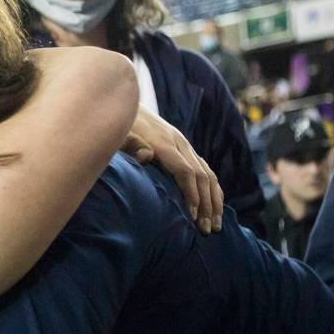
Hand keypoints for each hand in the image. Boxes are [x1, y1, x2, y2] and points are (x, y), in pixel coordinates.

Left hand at [122, 106, 223, 233]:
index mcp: (163, 143)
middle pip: (201, 176)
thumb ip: (130, 145)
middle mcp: (179, 143)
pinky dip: (212, 190)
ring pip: (208, 174)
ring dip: (214, 201)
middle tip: (207, 230)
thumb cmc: (118, 126)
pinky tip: (215, 207)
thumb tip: (147, 157)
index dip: (191, 194)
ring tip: (215, 225)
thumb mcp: (119, 134)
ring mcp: (183, 145)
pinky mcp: (184, 148)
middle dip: (206, 204)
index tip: (193, 216)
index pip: (185, 172)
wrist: (123, 103)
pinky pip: (205, 170)